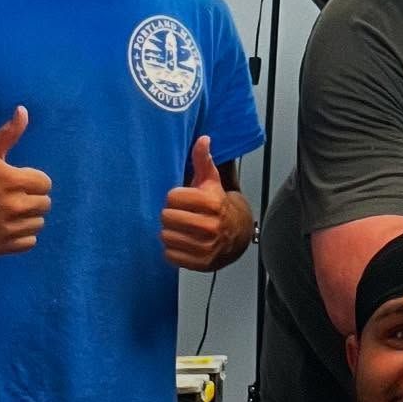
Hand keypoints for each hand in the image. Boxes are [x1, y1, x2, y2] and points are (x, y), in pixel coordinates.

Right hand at [0, 106, 51, 253]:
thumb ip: (8, 133)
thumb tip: (23, 110)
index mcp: (13, 181)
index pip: (46, 184)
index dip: (34, 182)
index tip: (18, 183)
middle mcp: (13, 205)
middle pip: (45, 205)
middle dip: (32, 200)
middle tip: (13, 198)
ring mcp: (8, 227)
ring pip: (38, 224)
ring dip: (28, 219)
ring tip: (9, 212)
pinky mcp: (4, 245)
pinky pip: (30, 242)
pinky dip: (22, 236)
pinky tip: (7, 226)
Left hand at [161, 136, 237, 270]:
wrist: (236, 234)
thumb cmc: (217, 205)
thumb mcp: (211, 181)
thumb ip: (203, 160)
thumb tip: (203, 139)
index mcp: (212, 203)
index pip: (171, 197)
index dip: (175, 197)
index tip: (185, 200)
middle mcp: (210, 226)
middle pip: (166, 217)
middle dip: (171, 215)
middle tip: (182, 215)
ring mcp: (205, 247)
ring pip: (166, 237)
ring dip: (170, 233)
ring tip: (182, 229)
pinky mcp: (200, 263)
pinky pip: (170, 255)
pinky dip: (173, 250)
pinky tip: (183, 243)